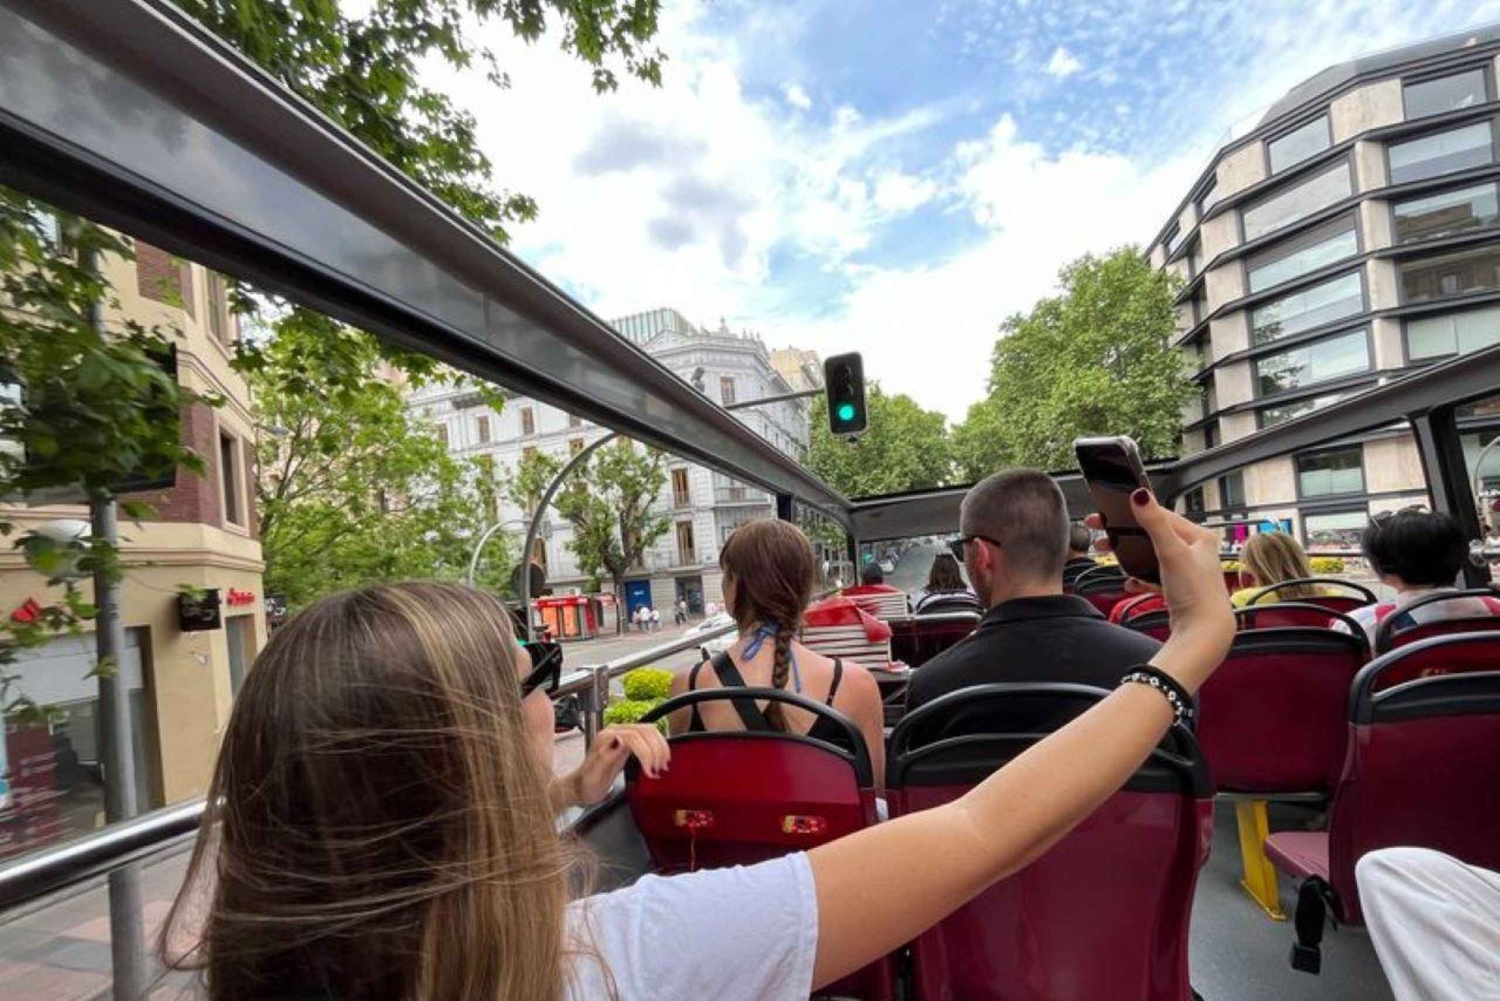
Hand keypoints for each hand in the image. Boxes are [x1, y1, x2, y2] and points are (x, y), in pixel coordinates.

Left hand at [556, 723, 670, 808]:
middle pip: (645, 730)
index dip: (645, 752)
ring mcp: (623, 735)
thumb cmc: (586, 784)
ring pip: (650, 731)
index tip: (649, 770)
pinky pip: (649, 737)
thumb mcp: (593, 775)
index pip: (633, 736)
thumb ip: (605, 756)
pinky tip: (659, 760)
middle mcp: (614, 732)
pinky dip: (659, 748)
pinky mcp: (629, 742)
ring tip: (661, 765)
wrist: (581, 788)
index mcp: (605, 738)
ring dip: (660, 748)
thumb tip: (621, 741)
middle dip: (656, 751)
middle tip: (658, 769)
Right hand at [1087, 490, 1232, 692]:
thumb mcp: (1170, 551)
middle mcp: (1197, 552)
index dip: (1134, 512)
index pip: (1162, 515)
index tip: (1109, 513)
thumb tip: (1139, 495)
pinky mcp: (1180, 589)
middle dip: (1127, 536)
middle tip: (1103, 537)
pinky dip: (1141, 578)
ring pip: (1152, 556)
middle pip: (1153, 536)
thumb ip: (1154, 522)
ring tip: (1113, 558)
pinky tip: (1131, 582)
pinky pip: (1154, 577)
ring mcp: (1188, 571)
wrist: (1203, 633)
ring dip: (1132, 557)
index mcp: (1200, 537)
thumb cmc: (1196, 593)